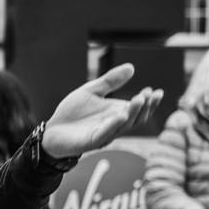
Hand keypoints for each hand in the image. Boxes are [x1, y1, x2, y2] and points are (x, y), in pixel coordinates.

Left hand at [43, 63, 163, 157]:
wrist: (52, 130)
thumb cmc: (72, 113)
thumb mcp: (91, 91)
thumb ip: (110, 81)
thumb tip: (131, 67)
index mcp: (116, 113)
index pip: (139, 109)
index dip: (149, 101)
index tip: (156, 90)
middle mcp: (114, 125)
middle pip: (136, 118)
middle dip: (145, 107)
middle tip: (150, 94)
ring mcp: (103, 134)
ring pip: (123, 126)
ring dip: (132, 113)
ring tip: (139, 100)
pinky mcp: (90, 141)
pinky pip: (104, 134)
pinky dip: (113, 125)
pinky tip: (120, 116)